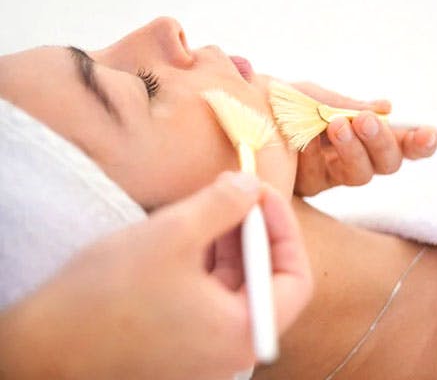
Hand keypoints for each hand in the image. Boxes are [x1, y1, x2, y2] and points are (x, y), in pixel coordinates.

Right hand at [0, 172, 311, 379]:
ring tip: (213, 203)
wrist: (43, 348)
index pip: (296, 278)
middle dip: (254, 228)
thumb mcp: (172, 234)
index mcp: (244, 331)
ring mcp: (209, 349)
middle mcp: (234, 348)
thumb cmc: (105, 297)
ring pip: (237, 285)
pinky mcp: (185, 342)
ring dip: (230, 241)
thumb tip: (251, 185)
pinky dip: (209, 261)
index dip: (285, 228)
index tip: (263, 193)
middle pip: (266, 279)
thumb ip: (223, 204)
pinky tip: (193, 231)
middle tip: (237, 189)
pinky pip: (212, 295)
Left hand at [290, 82, 436, 196]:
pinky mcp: (305, 188)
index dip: (419, 142)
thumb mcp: (311, 95)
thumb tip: (387, 107)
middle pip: (387, 164)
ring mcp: (329, 175)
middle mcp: (350, 156)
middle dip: (381, 142)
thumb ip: (344, 104)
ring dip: (352, 150)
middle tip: (364, 120)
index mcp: (360, 132)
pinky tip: (302, 140)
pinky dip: (315, 156)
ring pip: (360, 176)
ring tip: (334, 126)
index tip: (428, 133)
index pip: (399, 142)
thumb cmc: (278, 101)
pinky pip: (321, 178)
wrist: (236, 110)